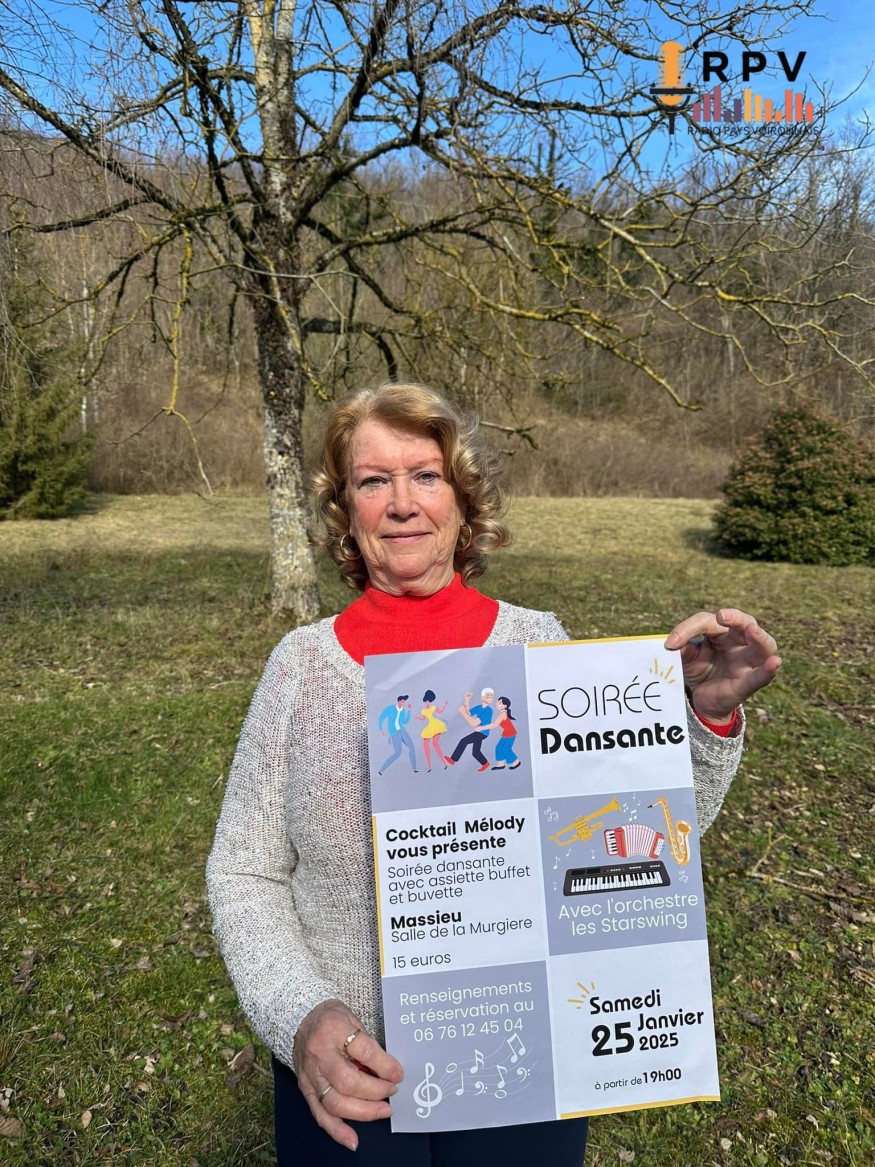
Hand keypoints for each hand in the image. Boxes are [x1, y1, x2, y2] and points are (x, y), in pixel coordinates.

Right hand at [293, 999, 402, 1150]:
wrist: (299, 1018)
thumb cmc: (330, 1017)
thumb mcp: (352, 1018)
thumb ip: (367, 1043)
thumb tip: (388, 1070)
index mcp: (333, 1028)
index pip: (364, 1050)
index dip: (384, 1065)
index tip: (398, 1074)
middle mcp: (320, 1054)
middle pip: (349, 1081)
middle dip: (376, 1091)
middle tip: (392, 1091)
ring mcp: (311, 1074)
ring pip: (336, 1103)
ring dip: (363, 1112)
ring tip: (383, 1111)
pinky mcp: (306, 1089)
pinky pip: (320, 1114)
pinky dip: (337, 1130)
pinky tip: (353, 1140)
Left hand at [664, 608, 780, 723]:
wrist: (702, 700)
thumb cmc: (699, 670)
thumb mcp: (686, 658)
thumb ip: (682, 649)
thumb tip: (672, 644)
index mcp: (721, 632)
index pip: (708, 622)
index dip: (688, 629)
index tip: (670, 643)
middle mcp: (739, 643)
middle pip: (745, 623)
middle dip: (735, 618)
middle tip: (722, 616)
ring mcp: (747, 662)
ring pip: (763, 646)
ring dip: (759, 637)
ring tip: (751, 630)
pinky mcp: (748, 683)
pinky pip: (761, 676)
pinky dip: (768, 670)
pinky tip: (774, 662)